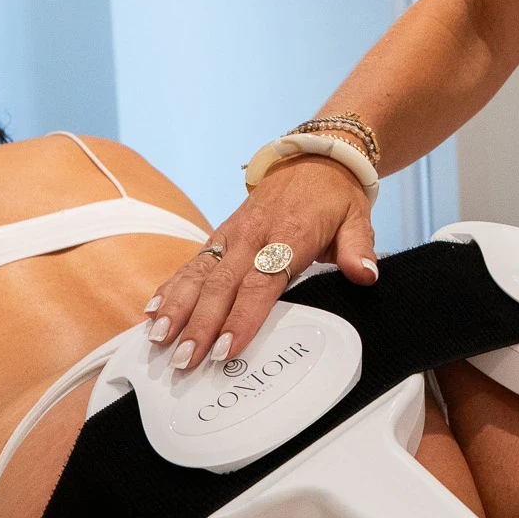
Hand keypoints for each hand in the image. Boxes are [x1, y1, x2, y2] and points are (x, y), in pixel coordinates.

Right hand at [144, 157, 378, 370]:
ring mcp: (231, 234)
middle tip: (185, 360)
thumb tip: (366, 274)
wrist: (315, 157)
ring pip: (198, 273)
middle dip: (200, 325)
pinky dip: (171, 286)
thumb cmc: (335, 196)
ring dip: (176, 307)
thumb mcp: (357, 218)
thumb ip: (359, 248)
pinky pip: (192, 262)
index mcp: (288, 234)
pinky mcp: (220, 235)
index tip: (227, 348)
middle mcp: (252, 235)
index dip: (242, 317)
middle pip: (222, 285)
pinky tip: (153, 311)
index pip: (262, 282)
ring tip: (158, 339)